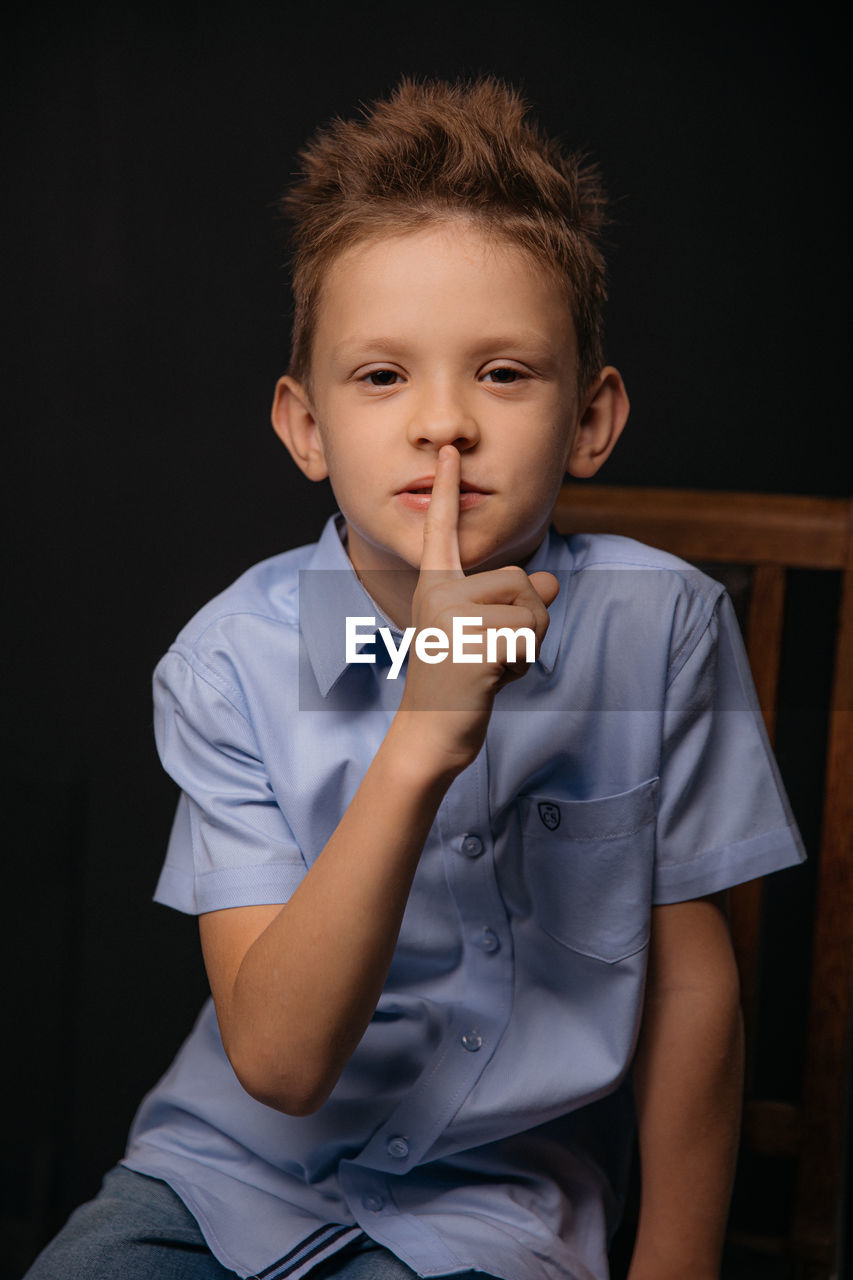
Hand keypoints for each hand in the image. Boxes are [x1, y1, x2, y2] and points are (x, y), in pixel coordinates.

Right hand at [396, 444, 558, 776]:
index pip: (443, 531)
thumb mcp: (492, 633)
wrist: (432, 731)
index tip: (450, 453)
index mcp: (436, 586)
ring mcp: (452, 616)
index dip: (448, 491)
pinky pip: (530, 633)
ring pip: (532, 605)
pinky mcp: (472, 641)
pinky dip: (524, 660)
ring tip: (491, 664)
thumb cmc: (461, 683)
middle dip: (527, 620)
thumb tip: (554, 581)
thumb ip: (519, 602)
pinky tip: (492, 678)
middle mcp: (439, 593)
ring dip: (529, 642)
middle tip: (490, 654)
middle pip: (519, 580)